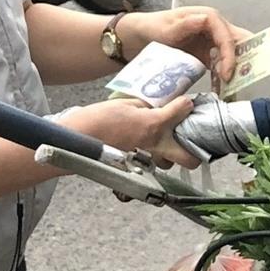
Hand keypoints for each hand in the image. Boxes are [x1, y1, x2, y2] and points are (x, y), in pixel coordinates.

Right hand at [63, 96, 197, 167]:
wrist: (76, 139)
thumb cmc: (97, 118)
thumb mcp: (125, 103)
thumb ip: (146, 106)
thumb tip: (156, 106)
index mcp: (154, 124)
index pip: (182, 110)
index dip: (186, 104)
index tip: (185, 102)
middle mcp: (155, 145)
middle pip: (190, 159)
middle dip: (193, 150)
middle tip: (186, 137)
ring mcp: (146, 159)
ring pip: (169, 164)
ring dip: (169, 155)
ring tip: (162, 142)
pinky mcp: (133, 168)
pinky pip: (149, 165)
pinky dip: (150, 157)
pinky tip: (142, 147)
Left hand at [124, 6, 248, 82]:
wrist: (140, 38)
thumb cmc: (153, 28)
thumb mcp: (166, 28)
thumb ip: (184, 25)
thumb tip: (205, 19)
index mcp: (209, 18)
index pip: (227, 36)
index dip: (230, 55)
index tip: (226, 74)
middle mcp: (215, 28)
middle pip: (239, 42)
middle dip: (246, 59)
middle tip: (247, 79)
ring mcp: (213, 41)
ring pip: (234, 54)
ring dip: (237, 69)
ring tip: (236, 88)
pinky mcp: (209, 54)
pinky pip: (222, 65)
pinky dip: (225, 76)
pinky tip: (223, 89)